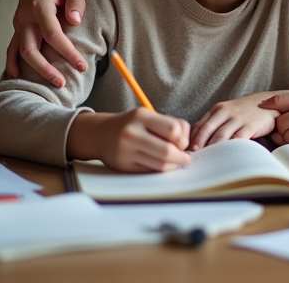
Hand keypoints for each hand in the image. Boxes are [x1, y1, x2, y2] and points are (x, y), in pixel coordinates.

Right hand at [6, 0, 88, 86]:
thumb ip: (76, 0)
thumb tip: (74, 22)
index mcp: (39, 5)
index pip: (53, 35)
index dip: (67, 52)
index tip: (81, 65)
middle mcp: (25, 17)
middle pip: (31, 49)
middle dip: (46, 69)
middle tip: (63, 83)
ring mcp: (18, 23)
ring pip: (20, 52)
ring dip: (32, 70)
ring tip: (49, 85)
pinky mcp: (18, 27)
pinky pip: (11, 48)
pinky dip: (12, 63)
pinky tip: (16, 78)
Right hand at [69, 109, 190, 172]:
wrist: (101, 134)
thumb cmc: (132, 124)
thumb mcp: (149, 116)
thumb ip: (170, 125)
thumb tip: (187, 144)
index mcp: (141, 116)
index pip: (173, 129)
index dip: (183, 138)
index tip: (183, 142)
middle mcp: (131, 133)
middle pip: (167, 151)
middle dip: (181, 157)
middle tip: (185, 157)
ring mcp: (126, 151)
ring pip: (160, 165)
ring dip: (173, 165)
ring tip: (176, 162)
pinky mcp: (124, 166)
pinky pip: (150, 172)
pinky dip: (161, 170)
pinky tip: (162, 166)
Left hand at [188, 91, 286, 150]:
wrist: (269, 103)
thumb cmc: (245, 111)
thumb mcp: (227, 112)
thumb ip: (215, 124)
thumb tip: (198, 143)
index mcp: (217, 109)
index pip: (199, 125)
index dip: (191, 139)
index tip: (185, 151)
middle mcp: (225, 112)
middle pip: (207, 129)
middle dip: (198, 144)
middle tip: (192, 157)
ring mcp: (238, 118)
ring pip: (221, 135)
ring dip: (212, 148)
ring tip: (205, 160)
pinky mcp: (250, 125)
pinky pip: (238, 138)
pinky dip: (230, 148)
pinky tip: (226, 157)